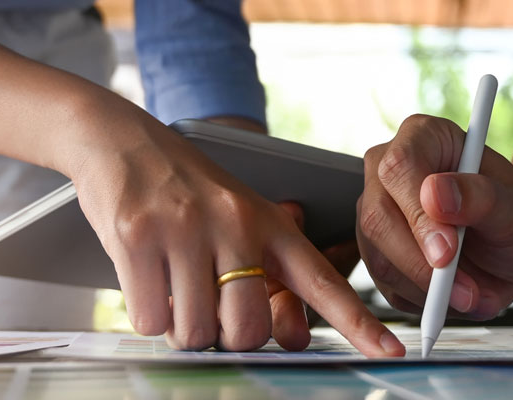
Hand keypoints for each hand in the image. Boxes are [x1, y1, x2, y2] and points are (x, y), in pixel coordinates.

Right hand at [69, 118, 402, 356]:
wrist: (120, 138)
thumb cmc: (185, 191)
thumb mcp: (239, 217)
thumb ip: (269, 272)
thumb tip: (294, 336)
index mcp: (270, 223)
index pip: (323, 282)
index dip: (358, 324)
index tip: (392, 352)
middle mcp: (235, 223)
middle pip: (246, 329)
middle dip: (224, 336)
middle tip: (207, 307)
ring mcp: (185, 228)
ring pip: (195, 332)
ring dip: (181, 327)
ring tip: (174, 286)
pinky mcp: (136, 236)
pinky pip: (150, 320)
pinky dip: (148, 314)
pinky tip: (146, 278)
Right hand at [357, 115, 512, 318]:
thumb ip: (482, 198)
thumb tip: (436, 194)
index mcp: (423, 137)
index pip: (400, 167)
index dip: (418, 214)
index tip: (448, 252)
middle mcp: (389, 171)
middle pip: (377, 217)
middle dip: (420, 264)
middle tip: (464, 291)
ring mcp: (378, 211)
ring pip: (378, 257)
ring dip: (425, 287)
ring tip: (469, 293)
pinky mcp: (378, 252)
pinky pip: (384, 285)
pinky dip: (420, 300)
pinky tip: (451, 293)